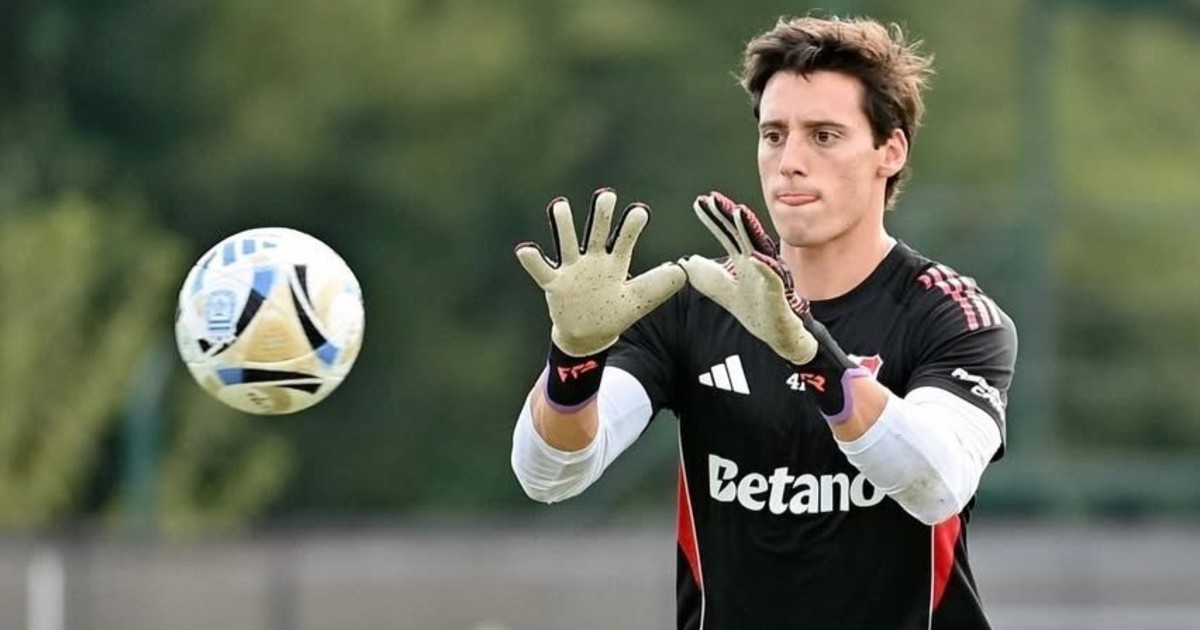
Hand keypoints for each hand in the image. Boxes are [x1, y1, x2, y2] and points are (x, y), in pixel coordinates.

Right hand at [516, 189, 686, 356]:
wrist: (588, 335)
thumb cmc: (613, 312)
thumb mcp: (638, 301)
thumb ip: (657, 286)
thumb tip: (683, 271)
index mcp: (615, 262)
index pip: (625, 239)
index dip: (632, 226)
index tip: (640, 211)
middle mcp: (593, 260)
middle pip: (597, 232)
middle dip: (601, 215)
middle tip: (607, 195)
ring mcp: (572, 270)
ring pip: (567, 243)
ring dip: (563, 225)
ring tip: (560, 205)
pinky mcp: (554, 284)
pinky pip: (541, 270)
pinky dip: (532, 260)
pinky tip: (525, 248)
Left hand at [677, 192, 818, 363]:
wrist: (779, 332)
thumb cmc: (755, 309)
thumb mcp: (723, 291)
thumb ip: (706, 276)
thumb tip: (686, 261)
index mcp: (743, 261)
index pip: (727, 234)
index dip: (714, 218)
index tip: (700, 202)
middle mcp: (756, 262)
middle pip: (741, 234)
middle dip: (728, 215)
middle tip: (713, 198)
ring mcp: (767, 275)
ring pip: (758, 247)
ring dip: (748, 230)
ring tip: (738, 212)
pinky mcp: (777, 293)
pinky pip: (771, 278)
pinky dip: (763, 267)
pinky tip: (754, 257)